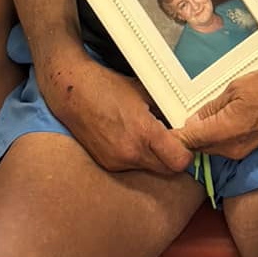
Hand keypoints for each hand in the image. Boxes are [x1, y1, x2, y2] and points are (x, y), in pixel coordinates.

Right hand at [38, 48, 192, 175]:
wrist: (71, 92)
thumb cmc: (106, 86)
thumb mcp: (143, 92)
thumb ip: (165, 111)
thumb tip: (182, 121)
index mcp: (144, 132)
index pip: (179, 161)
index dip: (186, 153)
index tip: (185, 143)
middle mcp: (131, 152)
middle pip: (168, 170)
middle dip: (173, 157)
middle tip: (170, 140)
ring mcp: (117, 161)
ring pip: (150, 169)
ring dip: (154, 158)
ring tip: (146, 136)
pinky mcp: (107, 164)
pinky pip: (132, 167)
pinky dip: (136, 157)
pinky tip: (128, 137)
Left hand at [174, 51, 257, 160]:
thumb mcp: (235, 88)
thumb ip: (212, 108)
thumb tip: (195, 121)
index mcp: (226, 131)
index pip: (188, 141)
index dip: (172, 138)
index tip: (158, 135)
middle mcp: (233, 148)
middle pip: (198, 148)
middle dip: (185, 138)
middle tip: (170, 124)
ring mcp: (243, 151)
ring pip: (211, 148)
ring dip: (200, 138)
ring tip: (191, 122)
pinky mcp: (251, 149)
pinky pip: (225, 146)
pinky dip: (215, 138)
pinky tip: (213, 123)